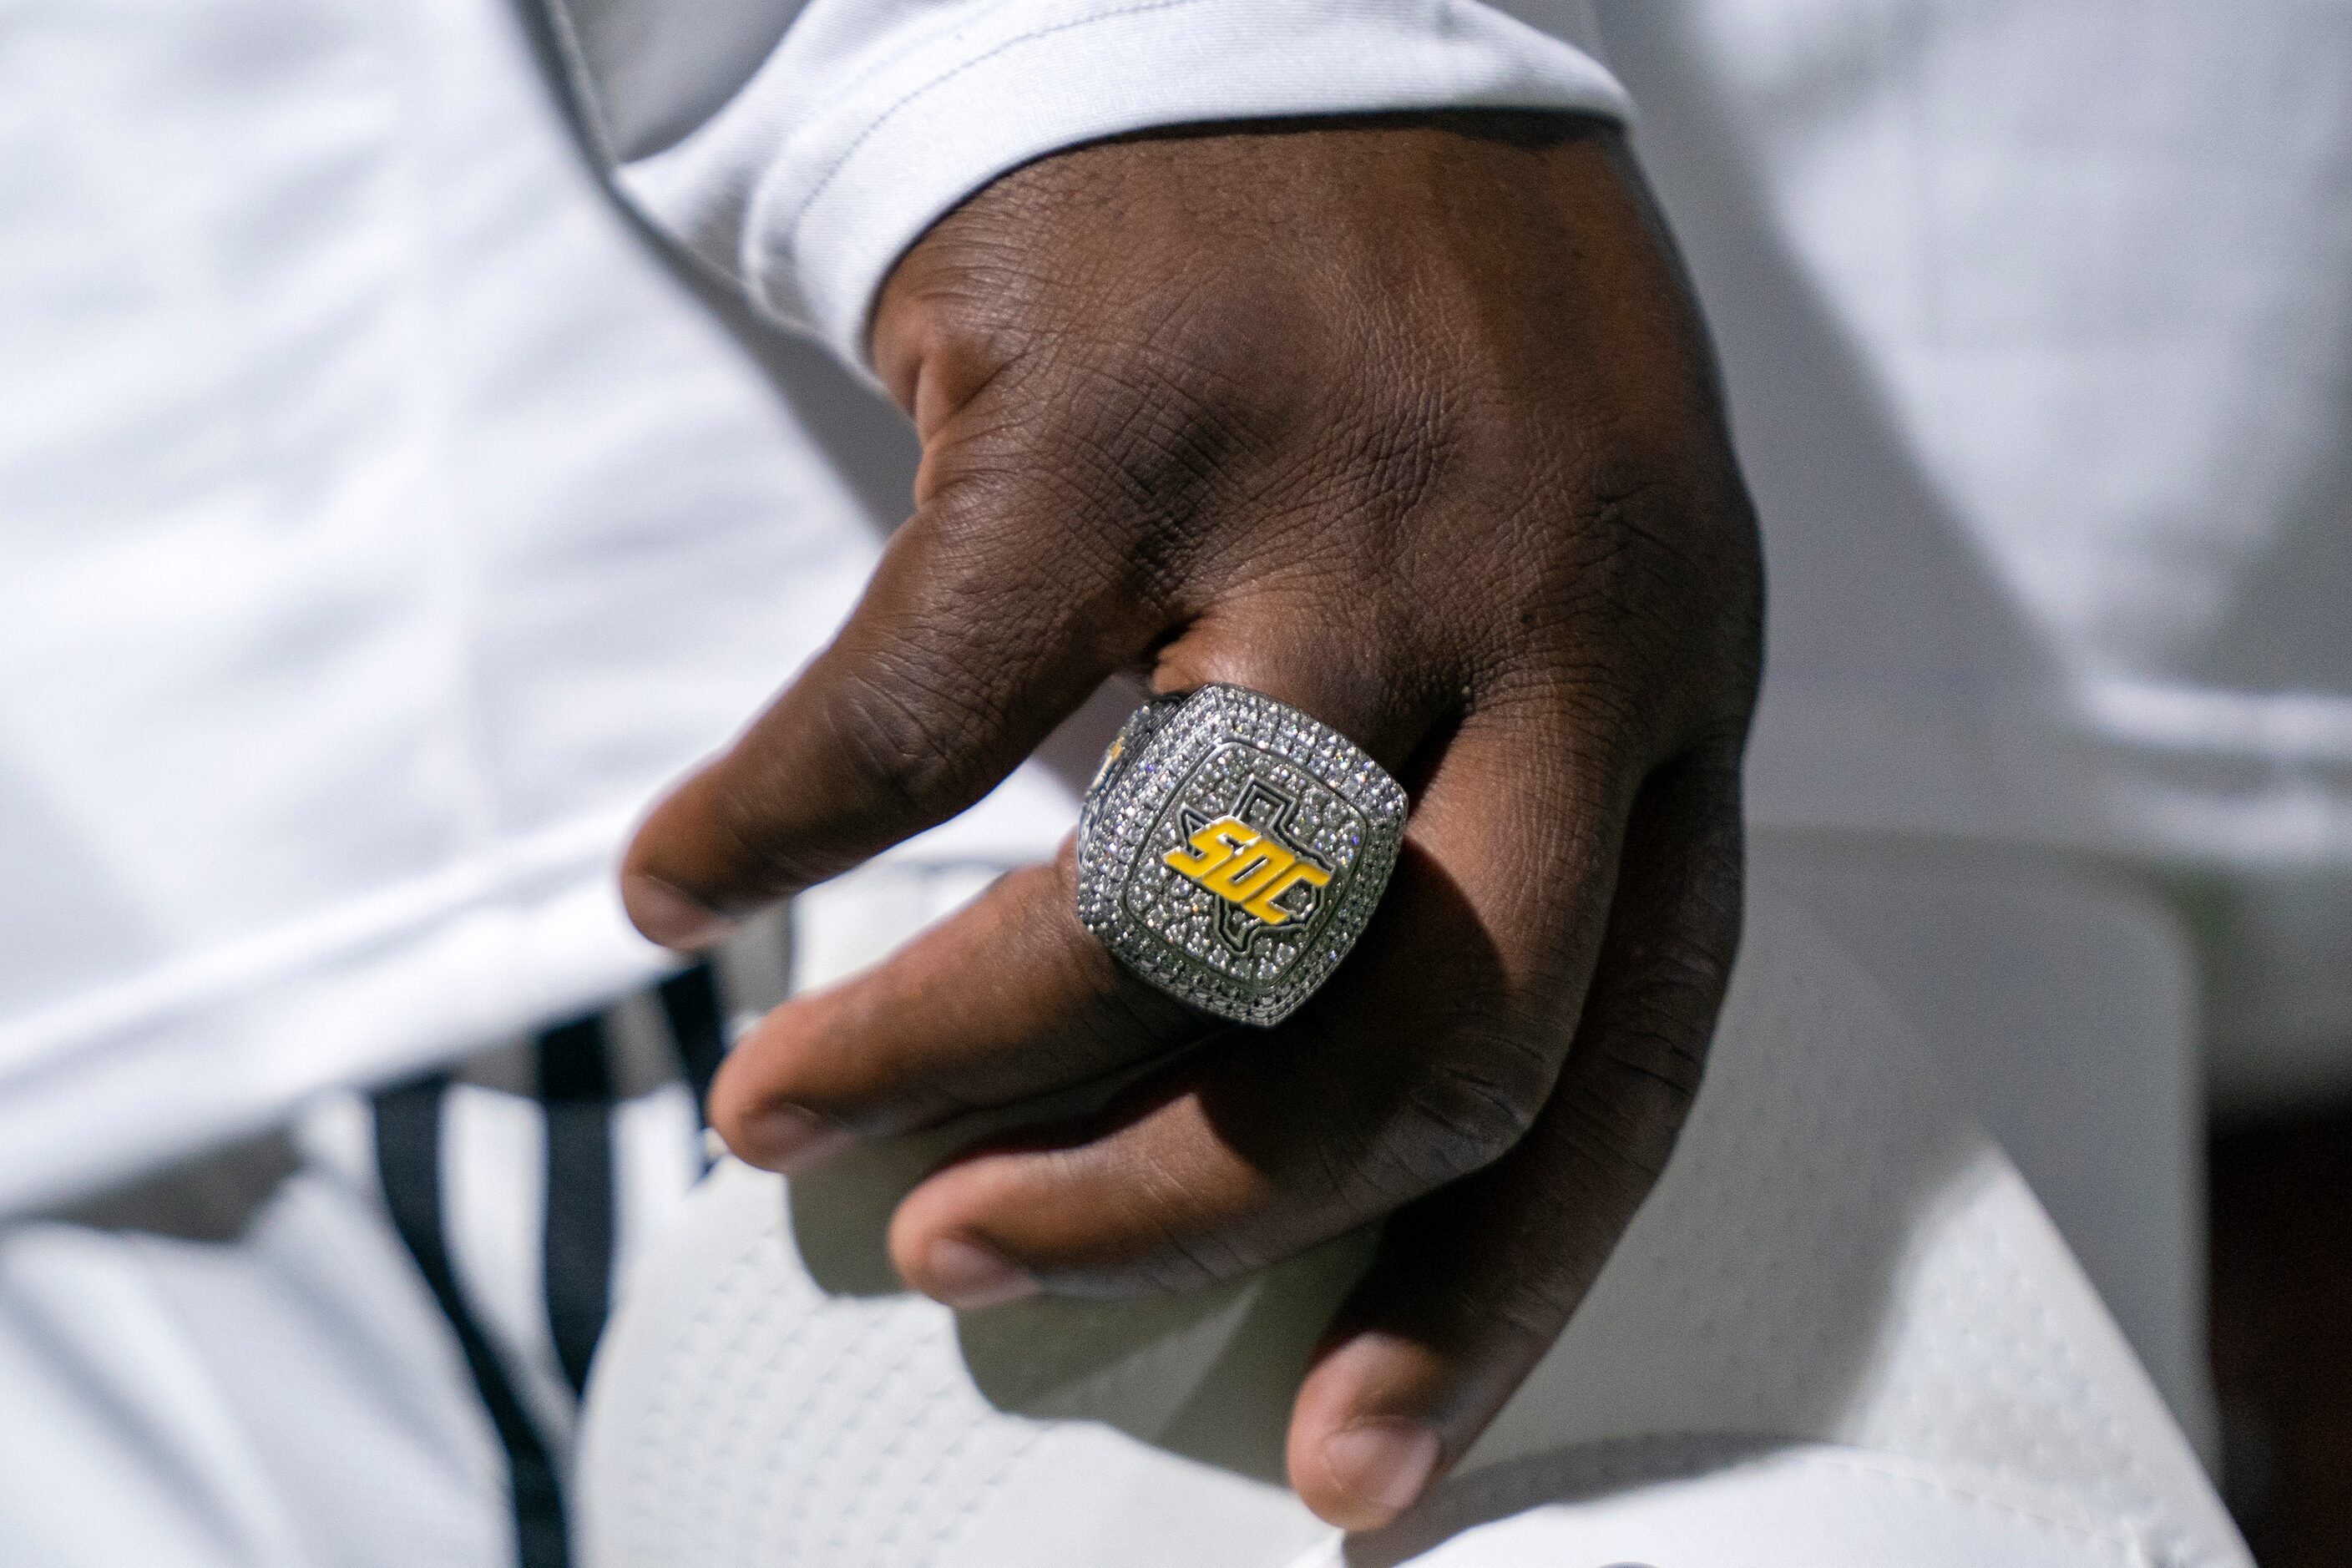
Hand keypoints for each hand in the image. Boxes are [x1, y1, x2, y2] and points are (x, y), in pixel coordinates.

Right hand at [621, 112, 1760, 1530]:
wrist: (1274, 13)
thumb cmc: (1392, 360)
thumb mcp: (1529, 583)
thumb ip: (1469, 825)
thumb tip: (1237, 1125)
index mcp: (1663, 697)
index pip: (1622, 1068)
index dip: (1483, 1300)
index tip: (1347, 1475)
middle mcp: (1550, 625)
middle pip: (1408, 1050)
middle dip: (1170, 1220)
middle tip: (972, 1263)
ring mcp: (1337, 516)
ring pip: (1151, 921)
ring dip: (933, 1064)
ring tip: (780, 1117)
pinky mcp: (1114, 420)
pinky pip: (912, 718)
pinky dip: (772, 830)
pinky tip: (687, 882)